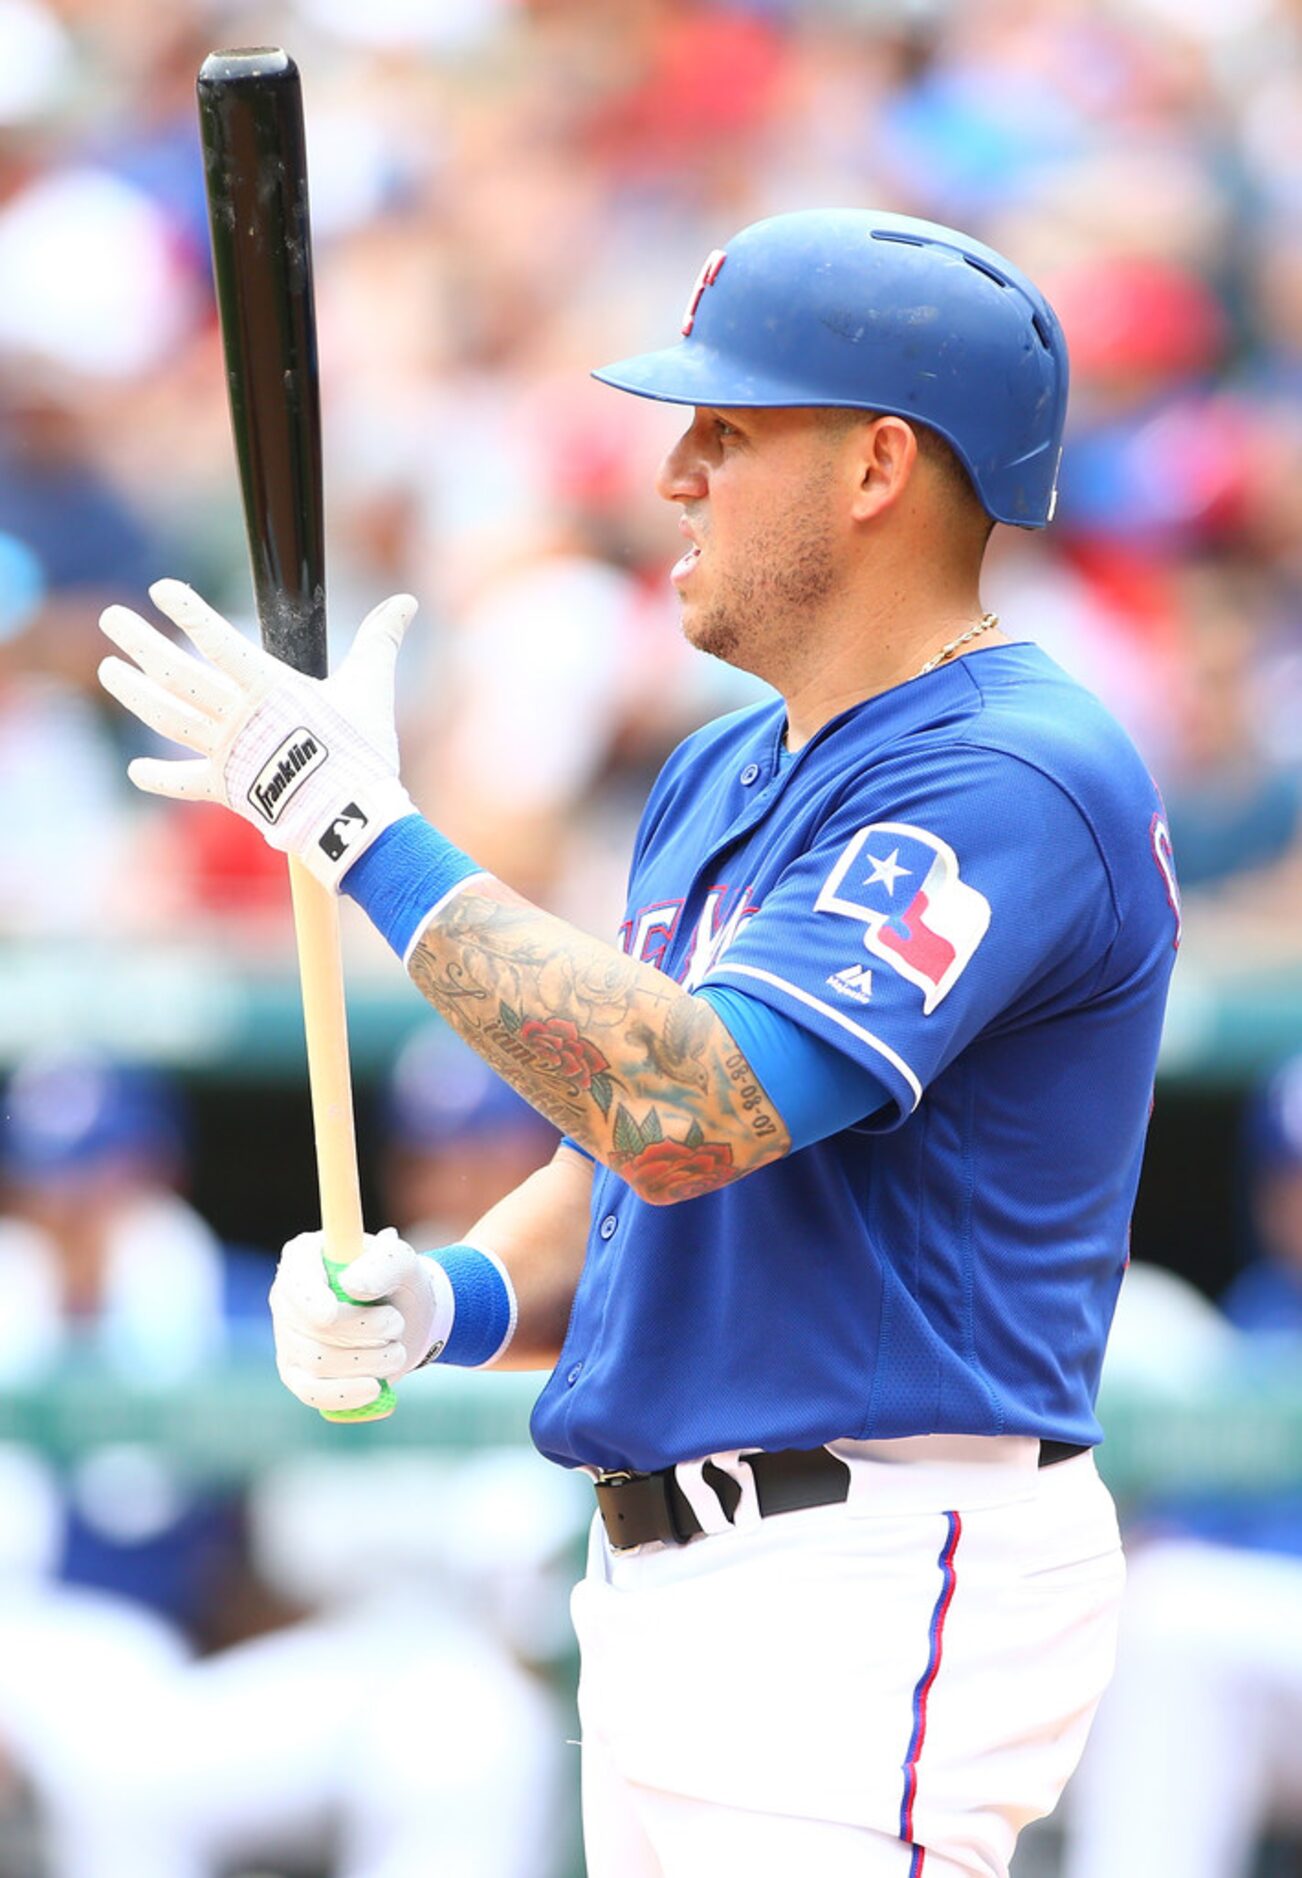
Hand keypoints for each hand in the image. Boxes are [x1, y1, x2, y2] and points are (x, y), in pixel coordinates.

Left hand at [98, 580, 417, 888]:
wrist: (351, 817)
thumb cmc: (363, 751)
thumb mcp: (370, 689)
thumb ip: (380, 642)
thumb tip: (407, 602)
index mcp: (269, 688)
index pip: (219, 641)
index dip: (188, 612)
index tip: (162, 590)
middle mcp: (238, 717)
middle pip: (177, 674)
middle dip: (141, 642)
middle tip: (114, 618)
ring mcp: (227, 753)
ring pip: (167, 717)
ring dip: (134, 692)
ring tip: (109, 669)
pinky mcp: (227, 789)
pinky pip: (184, 781)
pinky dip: (159, 777)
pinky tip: (135, 770)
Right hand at [270, 1227, 450, 1414]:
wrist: (407, 1318)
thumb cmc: (398, 1281)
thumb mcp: (401, 1261)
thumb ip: (382, 1263)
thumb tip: (351, 1286)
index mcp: (304, 1257)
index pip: (297, 1281)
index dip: (309, 1300)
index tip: (329, 1315)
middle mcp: (287, 1297)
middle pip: (313, 1328)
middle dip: (366, 1332)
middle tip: (397, 1324)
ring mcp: (287, 1337)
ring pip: (318, 1362)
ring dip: (369, 1360)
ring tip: (395, 1350)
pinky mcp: (297, 1373)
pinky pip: (311, 1393)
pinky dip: (345, 1394)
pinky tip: (374, 1388)